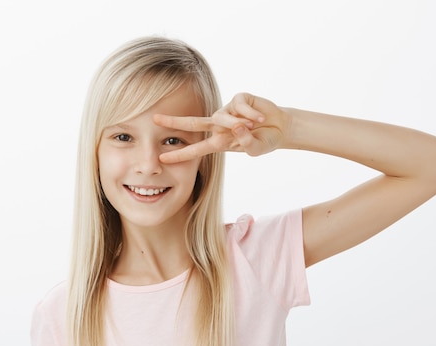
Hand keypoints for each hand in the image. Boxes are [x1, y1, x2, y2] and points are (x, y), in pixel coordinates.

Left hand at [153, 93, 290, 162]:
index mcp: (219, 141)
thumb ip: (246, 142)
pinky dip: (251, 113)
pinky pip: (240, 106)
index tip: (162, 158)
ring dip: (240, 123)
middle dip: (174, 122)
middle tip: (154, 119)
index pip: (196, 149)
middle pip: (193, 123)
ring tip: (256, 125)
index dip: (180, 154)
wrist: (281, 128)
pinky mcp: (239, 99)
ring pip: (224, 117)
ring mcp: (228, 111)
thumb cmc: (264, 140)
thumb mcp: (256, 148)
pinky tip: (260, 118)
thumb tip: (238, 127)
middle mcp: (220, 125)